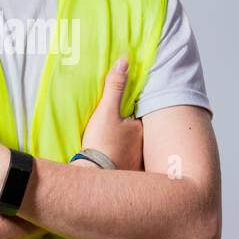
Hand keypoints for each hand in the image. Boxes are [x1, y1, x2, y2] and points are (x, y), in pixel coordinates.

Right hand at [81, 56, 142, 170]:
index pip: (138, 114)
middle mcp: (143, 146)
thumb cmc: (102, 144)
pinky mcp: (127, 175)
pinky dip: (121, 160)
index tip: (121, 109)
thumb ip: (115, 87)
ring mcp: (136, 162)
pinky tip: (112, 160)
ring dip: (126, 147)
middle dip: (129, 130)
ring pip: (132, 148)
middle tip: (114, 130)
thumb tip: (125, 61)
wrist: (94, 177)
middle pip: (135, 132)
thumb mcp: (106, 112)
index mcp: (140, 129)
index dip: (130, 110)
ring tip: (112, 145)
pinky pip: (126, 163)